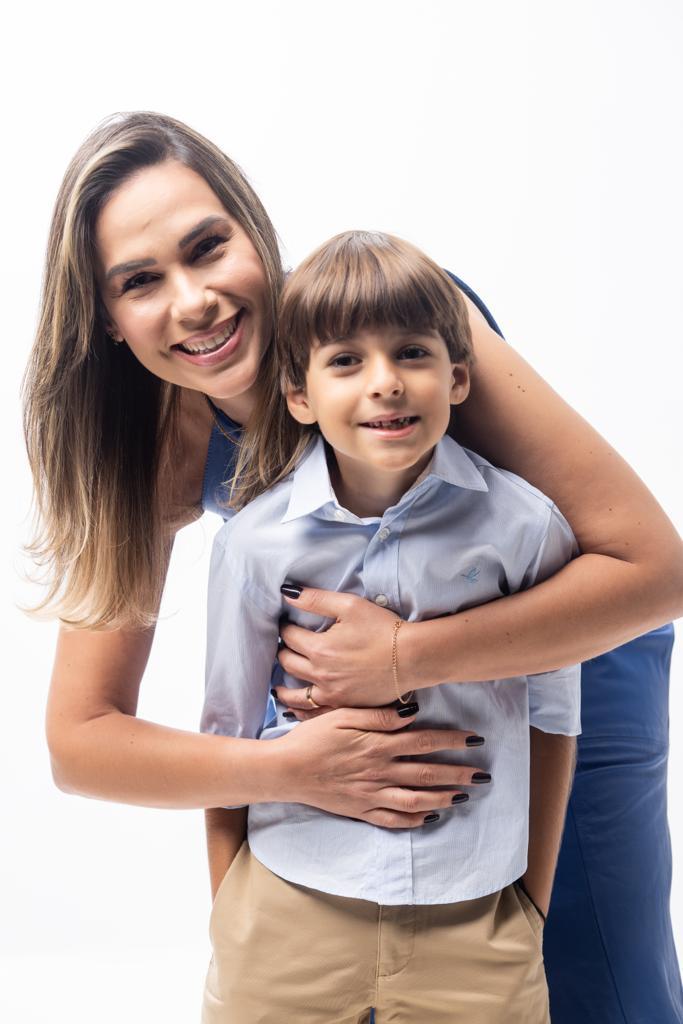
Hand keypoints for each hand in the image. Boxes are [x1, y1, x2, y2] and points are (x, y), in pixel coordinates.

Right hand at [276, 704, 486, 828]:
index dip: (452, 740)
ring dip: (444, 798)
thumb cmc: (311, 737)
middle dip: (458, 773)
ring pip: (416, 799)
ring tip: (464, 797)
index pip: (424, 741)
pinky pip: (394, 819)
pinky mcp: (361, 811)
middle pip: (428, 773)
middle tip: (482, 775)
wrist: (285, 770)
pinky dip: (415, 819)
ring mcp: (371, 795)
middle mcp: (379, 771)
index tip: (475, 739)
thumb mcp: (342, 715)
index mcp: (377, 744)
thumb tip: (411, 713)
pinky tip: (430, 816)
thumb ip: (378, 716)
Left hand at [278, 587, 409, 707]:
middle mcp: (320, 674)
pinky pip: (314, 713)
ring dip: (283, 686)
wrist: (412, 657)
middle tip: (284, 647)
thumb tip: (287, 593)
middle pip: (288, 663)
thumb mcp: (349, 606)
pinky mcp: (344, 706)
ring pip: (296, 694)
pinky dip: (301, 711)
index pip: (289, 636)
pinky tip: (297, 710)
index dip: (285, 627)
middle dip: (282, 652)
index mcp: (319, 648)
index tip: (286, 625)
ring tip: (278, 685)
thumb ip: (315, 599)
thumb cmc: (383, 629)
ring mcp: (332, 694)